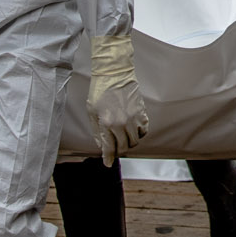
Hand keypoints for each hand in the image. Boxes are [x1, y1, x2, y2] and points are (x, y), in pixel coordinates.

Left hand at [88, 34, 148, 165]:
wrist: (114, 73)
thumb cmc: (100, 90)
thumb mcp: (92, 112)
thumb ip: (97, 131)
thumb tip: (102, 145)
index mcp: (107, 123)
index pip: (109, 148)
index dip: (108, 158)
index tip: (108, 163)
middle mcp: (121, 123)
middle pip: (124, 147)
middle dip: (118, 151)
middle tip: (114, 150)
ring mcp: (133, 118)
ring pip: (135, 141)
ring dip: (129, 144)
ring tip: (123, 139)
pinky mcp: (141, 112)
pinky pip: (143, 130)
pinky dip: (139, 134)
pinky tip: (132, 131)